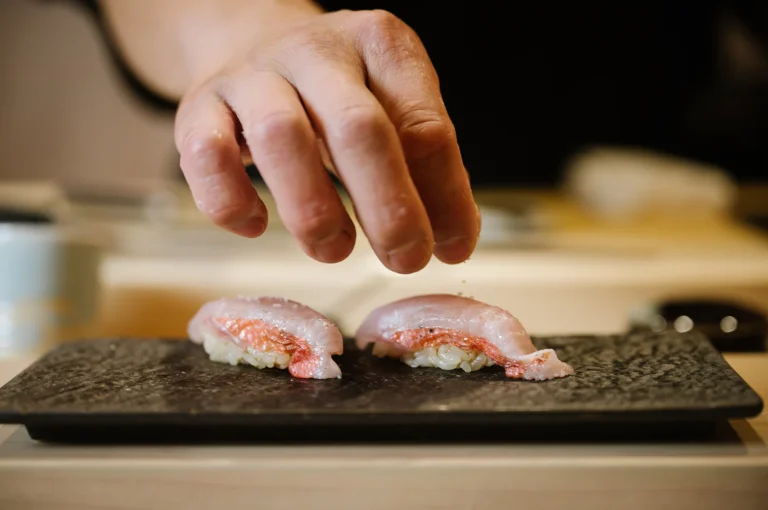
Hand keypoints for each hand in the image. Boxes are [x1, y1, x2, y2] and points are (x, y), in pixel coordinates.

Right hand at [174, 9, 480, 273]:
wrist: (252, 44)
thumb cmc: (335, 94)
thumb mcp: (392, 109)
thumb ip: (425, 167)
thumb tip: (454, 240)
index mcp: (379, 45)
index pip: (425, 126)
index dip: (445, 196)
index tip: (453, 248)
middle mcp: (316, 51)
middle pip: (358, 129)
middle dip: (389, 207)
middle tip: (405, 260)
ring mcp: (252, 75)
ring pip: (281, 137)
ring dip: (314, 211)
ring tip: (335, 250)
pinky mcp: (199, 106)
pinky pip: (207, 157)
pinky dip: (232, 202)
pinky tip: (256, 225)